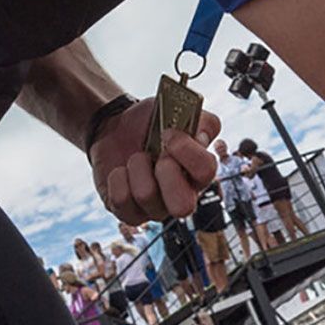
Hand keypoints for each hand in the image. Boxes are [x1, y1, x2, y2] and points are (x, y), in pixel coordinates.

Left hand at [87, 98, 222, 222]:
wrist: (117, 130)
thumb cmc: (151, 123)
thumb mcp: (178, 111)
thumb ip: (201, 120)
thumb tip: (201, 136)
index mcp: (199, 171)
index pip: (206, 170)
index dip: (187, 151)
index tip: (168, 133)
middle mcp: (182, 196)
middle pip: (183, 206)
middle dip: (166, 174)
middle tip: (155, 155)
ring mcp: (155, 208)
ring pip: (146, 196)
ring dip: (136, 166)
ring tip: (136, 157)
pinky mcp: (128, 213)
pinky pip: (121, 201)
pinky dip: (117, 178)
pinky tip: (122, 171)